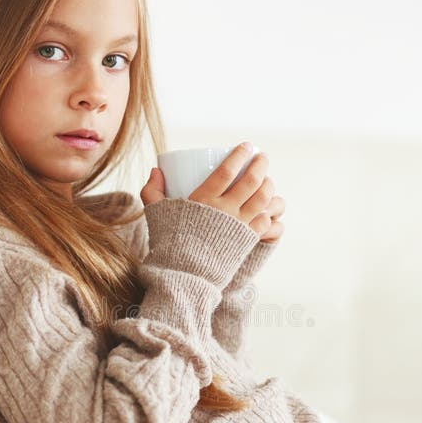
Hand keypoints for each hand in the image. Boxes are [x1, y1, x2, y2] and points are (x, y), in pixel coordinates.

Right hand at [140, 142, 284, 241]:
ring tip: (267, 178)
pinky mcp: (247, 241)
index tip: (246, 146)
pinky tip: (267, 205)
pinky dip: (268, 210)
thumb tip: (156, 170)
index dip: (239, 155)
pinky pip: (265, 221)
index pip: (227, 170)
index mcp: (204, 200)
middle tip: (261, 158)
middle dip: (260, 165)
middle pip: (251, 181)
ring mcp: (239, 226)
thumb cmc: (168, 245)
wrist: (184, 277)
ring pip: (263, 199)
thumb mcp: (156, 214)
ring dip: (269, 184)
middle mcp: (225, 211)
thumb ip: (152, 191)